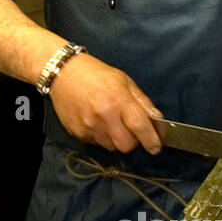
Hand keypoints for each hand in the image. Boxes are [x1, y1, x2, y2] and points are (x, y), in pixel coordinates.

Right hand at [48, 53, 162, 154]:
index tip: (155, 148)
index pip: (140, 127)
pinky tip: (96, 122)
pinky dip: (100, 137)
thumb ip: (142, 102)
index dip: (151, 140)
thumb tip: (157, 122)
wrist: (64, 72)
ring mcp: (88, 126)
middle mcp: (104, 115)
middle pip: (126, 146)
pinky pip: (96, 143)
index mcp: (119, 100)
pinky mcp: (77, 132)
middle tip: (130, 132)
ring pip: (111, 147)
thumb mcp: (125, 82)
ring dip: (115, 140)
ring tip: (110, 123)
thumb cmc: (97, 74)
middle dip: (132, 142)